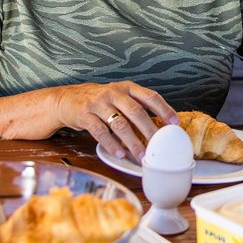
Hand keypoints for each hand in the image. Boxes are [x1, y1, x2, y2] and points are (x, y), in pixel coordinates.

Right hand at [50, 81, 177, 160]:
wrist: (66, 99)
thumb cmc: (99, 101)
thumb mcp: (118, 96)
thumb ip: (136, 106)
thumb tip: (159, 126)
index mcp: (127, 87)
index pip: (150, 96)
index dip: (164, 109)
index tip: (175, 123)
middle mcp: (114, 92)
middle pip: (136, 111)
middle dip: (150, 130)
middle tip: (159, 146)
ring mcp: (98, 103)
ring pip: (119, 124)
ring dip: (132, 142)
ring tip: (141, 155)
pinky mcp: (85, 115)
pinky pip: (100, 131)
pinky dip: (111, 144)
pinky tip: (119, 154)